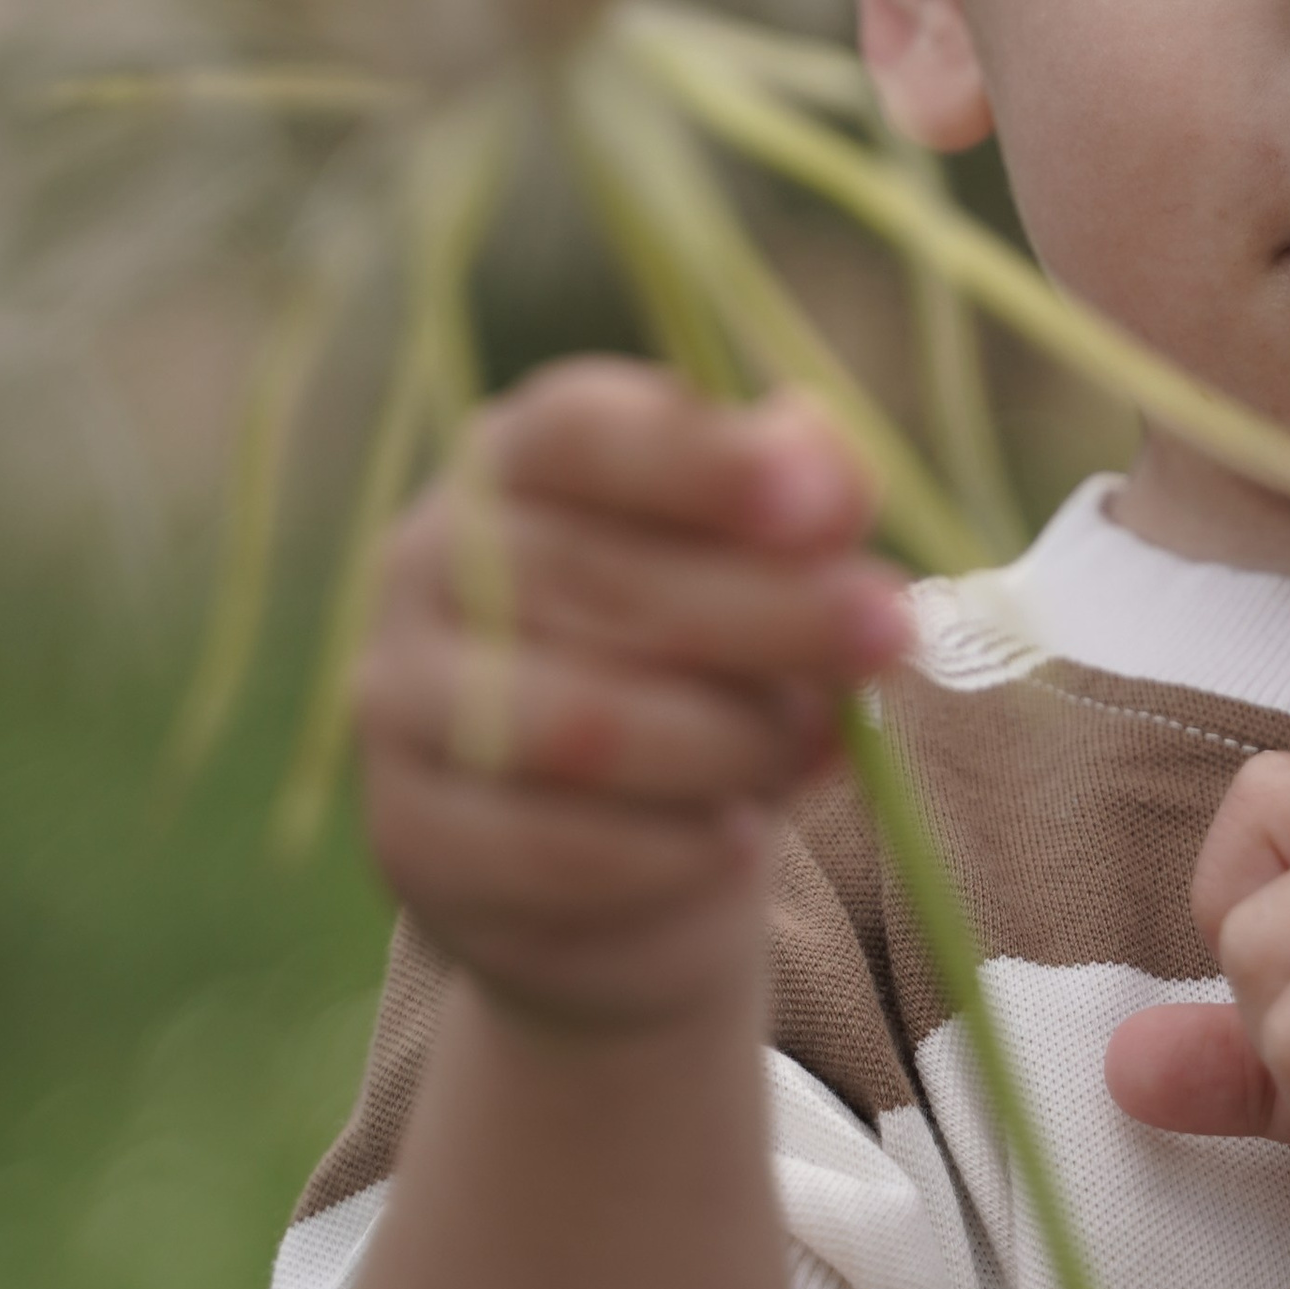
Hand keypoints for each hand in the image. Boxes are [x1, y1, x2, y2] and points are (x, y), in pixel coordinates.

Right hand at [353, 362, 910, 1035]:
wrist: (620, 856)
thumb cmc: (702, 662)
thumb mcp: (764, 567)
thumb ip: (803, 504)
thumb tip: (837, 469)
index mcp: (513, 459)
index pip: (578, 432)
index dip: (698, 461)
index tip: (821, 501)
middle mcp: (428, 561)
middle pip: (594, 578)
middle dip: (765, 610)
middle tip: (889, 630)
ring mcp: (401, 700)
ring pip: (573, 722)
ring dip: (725, 741)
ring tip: (815, 746)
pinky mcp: (409, 833)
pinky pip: (547, 847)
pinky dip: (667, 848)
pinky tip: (737, 838)